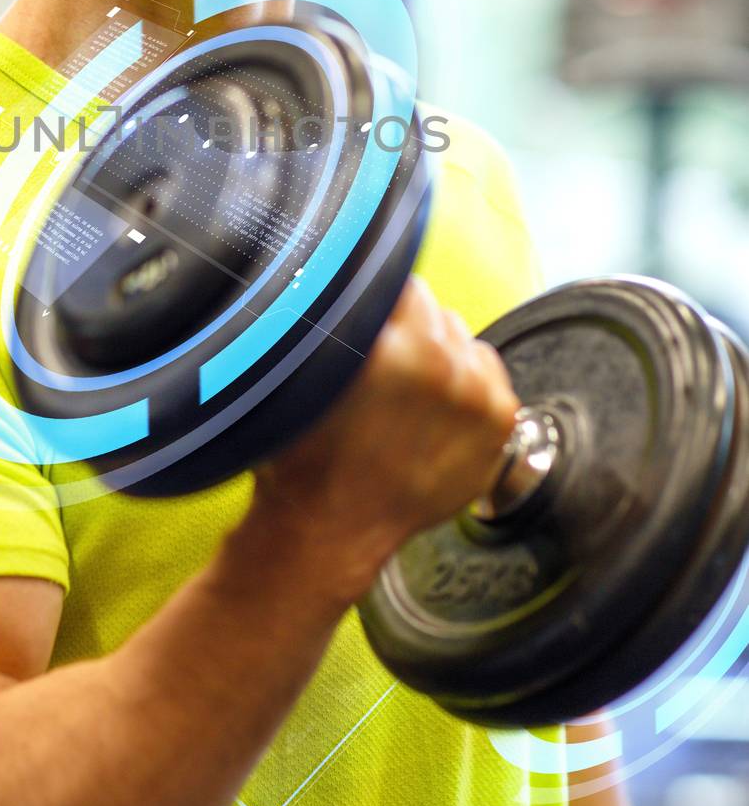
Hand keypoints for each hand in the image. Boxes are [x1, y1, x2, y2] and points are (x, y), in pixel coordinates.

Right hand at [250, 276, 520, 603]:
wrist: (333, 528)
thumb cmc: (308, 455)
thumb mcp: (304, 374)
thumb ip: (338, 319)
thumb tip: (355, 277)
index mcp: (390, 346)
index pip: (398, 283)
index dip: (376, 299)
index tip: (366, 318)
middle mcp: (442, 364)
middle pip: (431, 307)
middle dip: (407, 328)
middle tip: (381, 363)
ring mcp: (478, 394)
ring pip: (460, 335)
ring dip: (439, 352)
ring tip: (407, 393)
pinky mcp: (500, 420)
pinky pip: (487, 368)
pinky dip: (466, 381)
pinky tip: (434, 410)